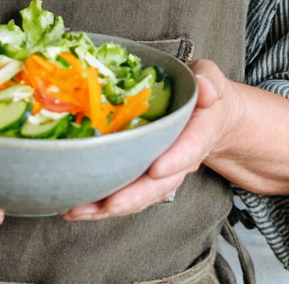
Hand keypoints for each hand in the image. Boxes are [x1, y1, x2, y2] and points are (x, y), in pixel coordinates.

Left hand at [62, 59, 240, 220]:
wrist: (207, 116)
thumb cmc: (202, 91)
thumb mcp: (210, 78)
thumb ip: (208, 81)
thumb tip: (205, 90)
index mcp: (200, 131)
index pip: (191, 147)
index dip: (175, 160)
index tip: (156, 170)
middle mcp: (182, 158)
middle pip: (161, 184)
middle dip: (135, 196)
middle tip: (111, 204)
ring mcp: (163, 170)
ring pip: (141, 194)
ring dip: (112, 205)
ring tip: (81, 210)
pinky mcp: (145, 174)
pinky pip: (129, 192)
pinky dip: (103, 203)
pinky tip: (79, 207)